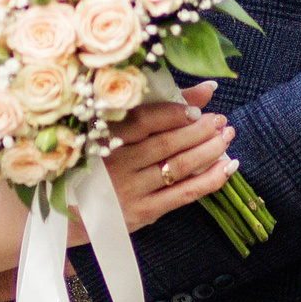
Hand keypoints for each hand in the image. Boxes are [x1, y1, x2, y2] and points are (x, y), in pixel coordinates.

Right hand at [101, 89, 236, 234]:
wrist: (73, 212)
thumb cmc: (100, 162)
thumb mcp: (118, 132)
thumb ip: (161, 108)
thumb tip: (206, 89)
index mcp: (104, 137)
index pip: (143, 121)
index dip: (174, 113)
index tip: (197, 110)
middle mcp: (116, 164)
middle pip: (166, 144)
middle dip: (200, 130)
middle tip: (220, 121)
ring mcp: (129, 190)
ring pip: (178, 167)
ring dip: (209, 150)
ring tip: (227, 136)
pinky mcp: (142, 212)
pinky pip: (184, 194)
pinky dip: (210, 179)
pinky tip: (228, 166)